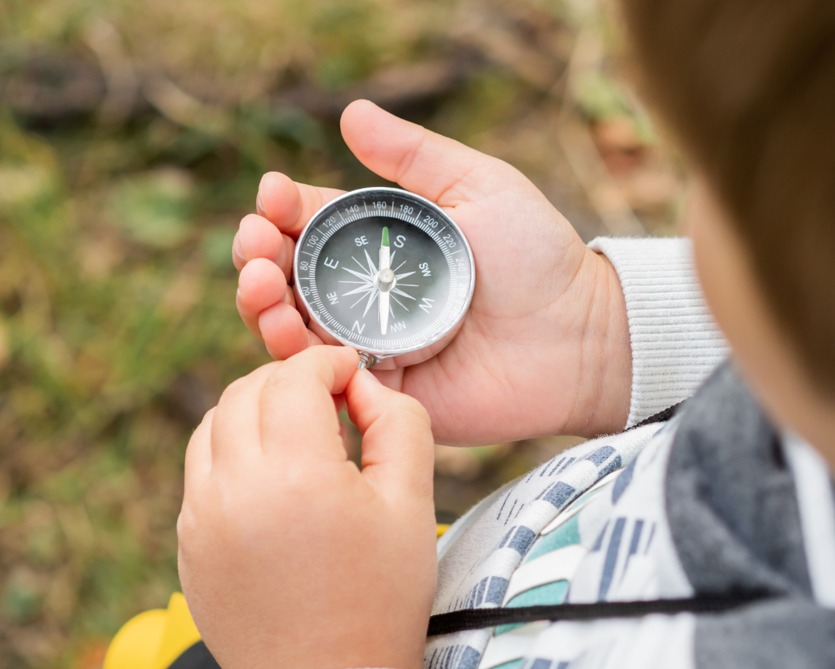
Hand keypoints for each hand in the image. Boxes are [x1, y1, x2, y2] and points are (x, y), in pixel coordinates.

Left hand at [177, 346, 436, 668]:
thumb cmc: (380, 597)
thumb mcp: (412, 503)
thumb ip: (399, 423)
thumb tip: (363, 385)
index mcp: (294, 474)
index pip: (294, 377)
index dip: (326, 361)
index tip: (350, 370)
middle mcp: (234, 488)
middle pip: (245, 391)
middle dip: (287, 379)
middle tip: (326, 396)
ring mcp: (200, 517)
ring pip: (211, 425)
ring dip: (251, 410)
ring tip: (295, 431)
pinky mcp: (188, 543)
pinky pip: (199, 472)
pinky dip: (229, 452)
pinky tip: (269, 474)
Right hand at [234, 100, 631, 444]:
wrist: (578, 336)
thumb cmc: (537, 256)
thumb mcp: (478, 187)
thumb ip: (415, 156)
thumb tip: (351, 111)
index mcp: (380, 242)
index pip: (310, 223)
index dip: (280, 209)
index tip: (272, 195)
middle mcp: (364, 294)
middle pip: (288, 276)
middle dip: (258, 256)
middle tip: (256, 244)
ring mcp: (368, 345)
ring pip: (293, 328)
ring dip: (262, 305)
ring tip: (259, 286)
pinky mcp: (381, 392)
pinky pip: (325, 380)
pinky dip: (295, 361)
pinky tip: (287, 333)